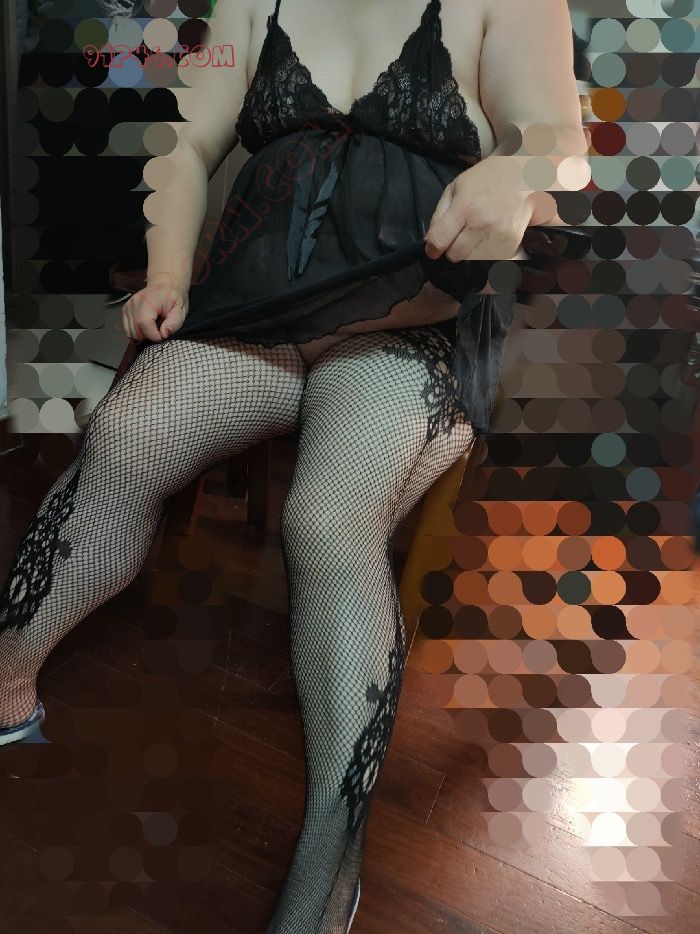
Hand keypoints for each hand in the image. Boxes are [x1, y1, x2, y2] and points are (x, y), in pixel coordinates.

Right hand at [122, 272, 188, 341]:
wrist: (165, 284)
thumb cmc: (173, 297)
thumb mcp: (180, 310)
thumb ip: (174, 323)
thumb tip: (164, 334)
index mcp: (149, 301)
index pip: (144, 323)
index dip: (154, 335)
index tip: (162, 336)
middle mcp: (135, 303)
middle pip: (136, 330)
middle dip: (149, 336)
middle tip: (159, 330)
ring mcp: (129, 306)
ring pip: (131, 332)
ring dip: (143, 335)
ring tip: (154, 326)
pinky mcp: (126, 310)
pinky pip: (128, 329)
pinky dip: (138, 332)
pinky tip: (147, 326)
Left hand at [424, 155, 536, 275]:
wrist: (524, 174)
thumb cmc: (485, 178)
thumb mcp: (456, 187)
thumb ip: (439, 215)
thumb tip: (428, 242)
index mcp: (464, 208)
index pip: (439, 240)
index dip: (432, 249)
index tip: (433, 250)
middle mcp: (481, 224)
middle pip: (455, 255)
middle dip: (452, 249)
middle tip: (458, 237)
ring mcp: (498, 235)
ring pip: (473, 259)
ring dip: (471, 250)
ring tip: (478, 231)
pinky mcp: (512, 243)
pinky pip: (491, 257)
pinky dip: (488, 250)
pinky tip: (492, 233)